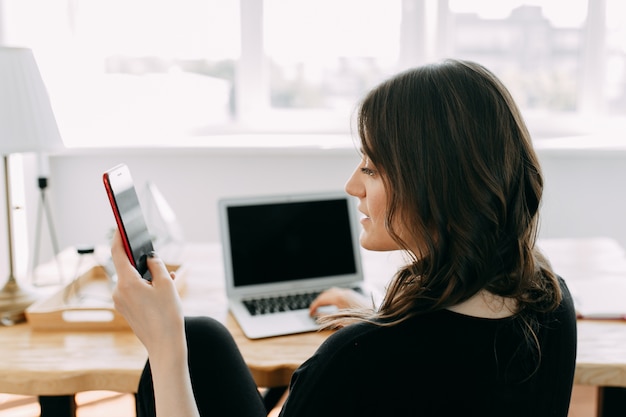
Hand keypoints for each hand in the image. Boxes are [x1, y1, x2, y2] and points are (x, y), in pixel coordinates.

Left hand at [110, 230, 184, 357]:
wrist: (165, 346)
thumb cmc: (167, 315)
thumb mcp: (166, 284)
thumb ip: (157, 265)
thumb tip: (149, 257)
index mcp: (127, 282)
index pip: (118, 253)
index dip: (119, 237)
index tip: (120, 226)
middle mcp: (118, 291)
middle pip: (128, 268)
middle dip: (143, 263)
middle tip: (158, 261)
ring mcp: (120, 302)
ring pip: (133, 281)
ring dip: (148, 278)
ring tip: (167, 283)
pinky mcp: (126, 310)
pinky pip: (134, 292)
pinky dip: (146, 288)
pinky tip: (162, 292)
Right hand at [309, 287, 370, 316]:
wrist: (377, 320)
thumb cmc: (359, 321)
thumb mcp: (340, 321)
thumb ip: (327, 318)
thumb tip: (318, 316)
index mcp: (339, 298)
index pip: (321, 300)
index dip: (314, 306)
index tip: (310, 313)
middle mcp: (344, 293)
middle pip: (326, 293)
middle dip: (318, 301)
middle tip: (313, 309)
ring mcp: (350, 293)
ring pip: (333, 291)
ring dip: (326, 298)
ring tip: (321, 306)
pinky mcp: (354, 295)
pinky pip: (340, 293)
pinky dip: (333, 297)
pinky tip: (333, 304)